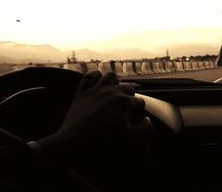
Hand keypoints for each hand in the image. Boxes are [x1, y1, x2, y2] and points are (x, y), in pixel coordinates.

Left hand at [37, 72, 151, 165]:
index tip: (136, 120)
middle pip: (128, 87)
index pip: (140, 102)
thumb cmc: (104, 143)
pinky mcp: (81, 93)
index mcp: (125, 102)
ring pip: (110, 76)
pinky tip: (98, 85)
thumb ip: (145, 129)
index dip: (140, 112)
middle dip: (131, 97)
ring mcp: (95, 90)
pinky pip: (89, 77)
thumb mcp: (131, 140)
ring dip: (115, 83)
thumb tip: (147, 119)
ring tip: (115, 94)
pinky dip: (95, 78)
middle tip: (127, 111)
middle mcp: (111, 92)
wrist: (73, 144)